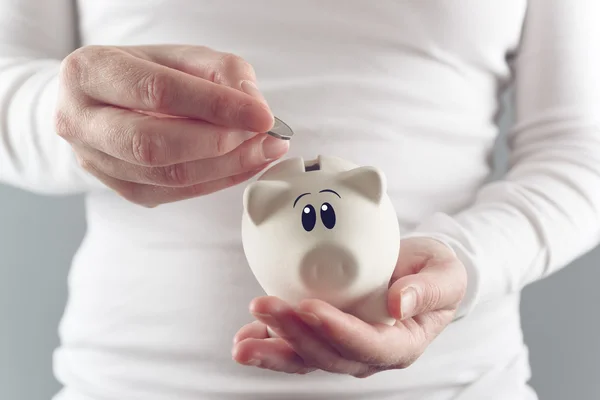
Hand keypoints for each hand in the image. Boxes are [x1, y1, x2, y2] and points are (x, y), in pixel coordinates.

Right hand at [55, 45, 288, 205]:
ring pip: (167, 176)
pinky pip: (174, 193)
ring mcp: (96, 162)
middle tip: (264, 138)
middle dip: (219, 143)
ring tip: (263, 151)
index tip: (262, 115)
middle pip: (153, 144)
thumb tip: (253, 106)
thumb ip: (222, 71)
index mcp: (89, 73)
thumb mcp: (182, 56)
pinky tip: (244, 165)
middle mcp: (81, 122)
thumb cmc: (146, 74)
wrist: (107, 101)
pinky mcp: (121, 189)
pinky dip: (217, 181)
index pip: (157, 92)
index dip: (215, 106)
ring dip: (226, 167)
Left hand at [232, 237, 466, 376]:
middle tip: (264, 306)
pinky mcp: (324, 334)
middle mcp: (368, 353)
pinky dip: (269, 342)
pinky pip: (295, 346)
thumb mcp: (445, 276)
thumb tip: (397, 304)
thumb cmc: (435, 273)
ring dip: (272, 348)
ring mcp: (344, 346)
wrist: (418, 272)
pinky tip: (245, 336)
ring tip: (242, 342)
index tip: (309, 308)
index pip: (368, 346)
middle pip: (327, 354)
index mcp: (401, 344)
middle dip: (293, 334)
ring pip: (305, 358)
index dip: (337, 330)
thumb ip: (427, 291)